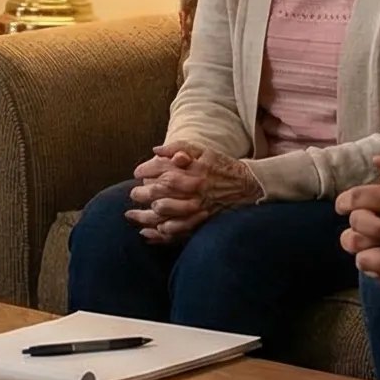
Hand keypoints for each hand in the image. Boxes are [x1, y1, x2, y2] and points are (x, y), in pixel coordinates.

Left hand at [123, 141, 261, 242]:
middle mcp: (191, 189)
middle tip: (133, 194)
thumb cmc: (222, 166)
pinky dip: (160, 233)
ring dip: (143, 216)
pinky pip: (175, 231)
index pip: (159, 170)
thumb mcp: (203, 150)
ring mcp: (195, 207)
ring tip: (132, 216)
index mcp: (190, 169)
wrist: (247, 186)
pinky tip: (149, 231)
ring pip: (162, 214)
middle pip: (156, 192)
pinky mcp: (199, 221)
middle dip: (140, 194)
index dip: (144, 171)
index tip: (137, 173)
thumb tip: (155, 150)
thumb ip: (178, 147)